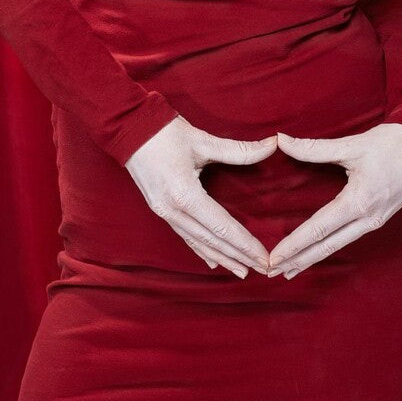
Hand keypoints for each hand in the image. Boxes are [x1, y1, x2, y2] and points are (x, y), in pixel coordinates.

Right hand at [125, 116, 277, 276]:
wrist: (128, 128)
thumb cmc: (166, 132)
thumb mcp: (203, 140)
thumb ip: (239, 149)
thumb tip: (272, 145)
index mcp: (184, 193)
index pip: (222, 226)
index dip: (245, 244)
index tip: (264, 257)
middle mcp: (173, 209)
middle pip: (211, 241)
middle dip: (238, 257)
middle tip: (263, 270)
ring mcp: (164, 212)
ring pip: (197, 242)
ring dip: (221, 258)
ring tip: (242, 272)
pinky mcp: (160, 209)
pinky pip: (184, 235)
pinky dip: (200, 250)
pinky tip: (212, 260)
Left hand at [266, 123, 401, 278]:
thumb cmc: (391, 144)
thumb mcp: (351, 145)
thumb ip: (314, 148)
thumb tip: (282, 141)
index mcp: (358, 202)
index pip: (318, 230)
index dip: (293, 246)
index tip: (273, 259)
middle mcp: (366, 219)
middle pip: (326, 247)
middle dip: (298, 262)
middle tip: (270, 274)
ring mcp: (373, 222)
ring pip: (336, 246)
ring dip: (311, 259)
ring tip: (288, 271)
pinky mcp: (377, 218)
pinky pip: (346, 239)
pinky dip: (327, 248)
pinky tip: (315, 252)